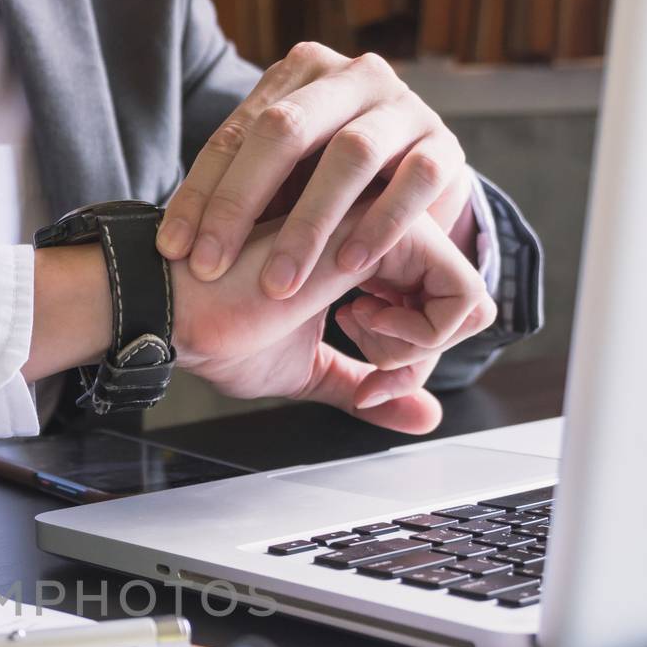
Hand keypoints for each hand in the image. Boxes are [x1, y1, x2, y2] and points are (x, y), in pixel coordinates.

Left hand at [157, 43, 472, 300]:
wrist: (413, 181)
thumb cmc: (328, 183)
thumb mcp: (278, 181)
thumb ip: (234, 192)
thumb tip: (165, 243)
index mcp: (299, 75)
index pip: (238, 132)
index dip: (201, 193)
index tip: (173, 250)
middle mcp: (352, 78)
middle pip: (286, 131)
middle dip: (240, 204)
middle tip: (210, 267)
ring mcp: (403, 108)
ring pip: (352, 155)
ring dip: (308, 224)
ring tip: (278, 283)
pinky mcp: (444, 147)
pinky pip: (414, 181)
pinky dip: (380, 224)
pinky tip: (350, 266)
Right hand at [172, 207, 493, 431]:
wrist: (178, 309)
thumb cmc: (220, 330)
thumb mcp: (311, 370)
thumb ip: (366, 385)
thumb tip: (424, 417)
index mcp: (366, 260)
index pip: (435, 314)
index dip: (409, 367)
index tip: (362, 382)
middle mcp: (383, 236)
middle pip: (460, 309)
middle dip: (416, 363)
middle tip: (364, 375)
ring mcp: (389, 230)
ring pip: (468, 301)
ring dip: (415, 351)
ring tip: (354, 343)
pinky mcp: (389, 235)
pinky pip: (462, 295)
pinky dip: (422, 339)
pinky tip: (357, 330)